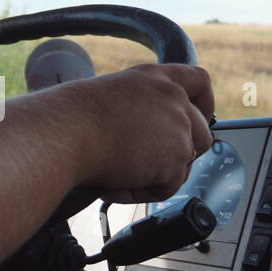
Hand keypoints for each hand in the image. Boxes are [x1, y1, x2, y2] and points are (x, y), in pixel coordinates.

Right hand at [61, 63, 214, 203]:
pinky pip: (168, 186)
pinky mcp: (177, 157)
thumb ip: (138, 111)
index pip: (199, 81)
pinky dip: (142, 192)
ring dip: (157, 175)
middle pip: (201, 132)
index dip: (205, 103)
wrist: (67, 133)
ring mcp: (179, 126)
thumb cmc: (71, 119)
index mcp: (154, 78)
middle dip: (180, 154)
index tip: (201, 116)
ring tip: (121, 176)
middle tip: (150, 166)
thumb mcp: (110, 101)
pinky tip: (116, 185)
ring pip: (185, 164)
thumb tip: (143, 138)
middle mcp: (172, 97)